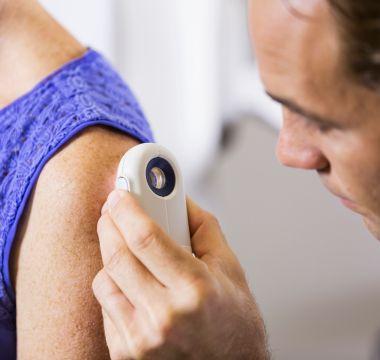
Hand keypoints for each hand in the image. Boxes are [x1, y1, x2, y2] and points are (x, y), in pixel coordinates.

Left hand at [93, 190, 268, 359]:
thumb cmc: (234, 321)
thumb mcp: (229, 267)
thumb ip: (202, 227)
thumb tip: (178, 199)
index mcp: (195, 290)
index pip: (146, 238)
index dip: (127, 209)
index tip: (120, 194)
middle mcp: (165, 317)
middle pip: (118, 255)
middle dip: (110, 223)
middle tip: (114, 210)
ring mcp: (142, 339)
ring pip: (105, 279)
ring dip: (110, 254)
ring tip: (127, 247)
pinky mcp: (126, 352)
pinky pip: (106, 305)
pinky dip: (114, 284)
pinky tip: (132, 281)